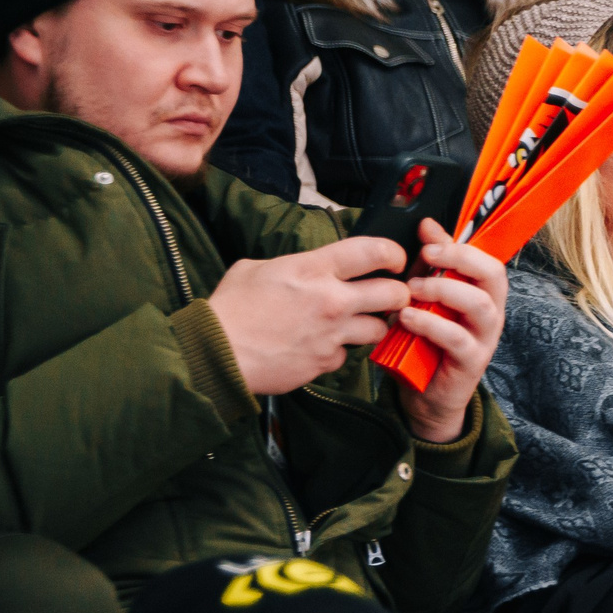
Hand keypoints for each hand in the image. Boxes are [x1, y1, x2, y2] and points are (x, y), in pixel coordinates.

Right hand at [211, 236, 411, 397]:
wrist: (215, 354)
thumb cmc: (229, 309)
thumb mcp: (254, 269)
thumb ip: (292, 265)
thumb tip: (306, 268)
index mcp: (313, 269)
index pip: (374, 251)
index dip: (393, 253)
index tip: (394, 260)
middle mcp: (331, 300)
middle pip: (394, 294)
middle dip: (398, 293)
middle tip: (389, 295)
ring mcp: (332, 333)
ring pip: (379, 328)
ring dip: (372, 325)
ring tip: (355, 323)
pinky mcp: (325, 362)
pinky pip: (346, 355)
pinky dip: (337, 352)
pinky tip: (319, 347)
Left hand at [390, 220, 506, 444]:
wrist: (426, 393)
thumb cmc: (427, 340)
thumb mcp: (428, 297)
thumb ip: (432, 265)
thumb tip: (427, 225)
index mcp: (483, 292)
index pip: (486, 258)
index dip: (460, 243)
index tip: (426, 234)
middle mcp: (491, 311)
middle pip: (493, 275)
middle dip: (459, 259)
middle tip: (426, 256)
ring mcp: (485, 337)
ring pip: (479, 305)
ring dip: (443, 291)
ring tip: (411, 291)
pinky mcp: (472, 362)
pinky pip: (458, 338)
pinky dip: (431, 325)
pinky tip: (407, 319)